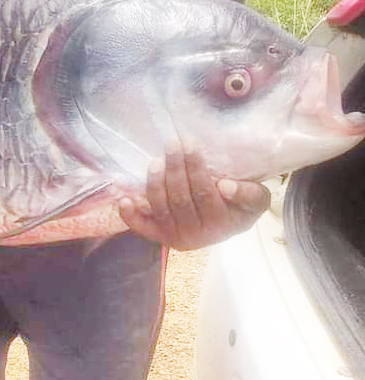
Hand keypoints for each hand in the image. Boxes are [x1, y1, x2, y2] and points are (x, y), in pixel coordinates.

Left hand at [118, 140, 269, 250]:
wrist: (228, 225)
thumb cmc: (240, 206)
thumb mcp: (256, 200)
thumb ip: (249, 194)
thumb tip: (226, 186)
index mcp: (221, 224)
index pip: (205, 193)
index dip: (196, 169)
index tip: (191, 144)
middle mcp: (197, 234)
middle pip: (181, 199)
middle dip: (176, 169)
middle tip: (172, 143)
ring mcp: (176, 236)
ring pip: (161, 209)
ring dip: (155, 184)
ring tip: (156, 161)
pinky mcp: (159, 236)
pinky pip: (143, 228)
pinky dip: (131, 216)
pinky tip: (124, 200)